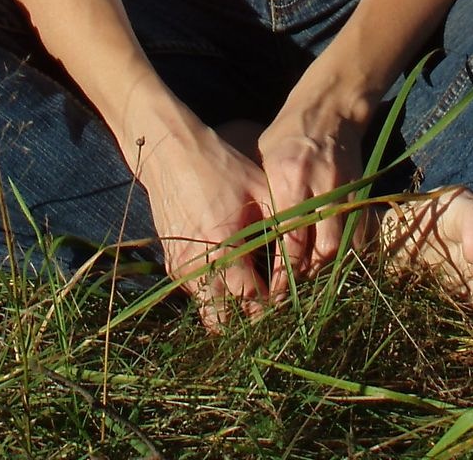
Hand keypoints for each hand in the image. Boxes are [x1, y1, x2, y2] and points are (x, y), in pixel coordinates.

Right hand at [137, 125, 274, 330]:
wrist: (169, 151)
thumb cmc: (219, 166)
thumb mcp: (258, 188)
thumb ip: (280, 224)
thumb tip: (302, 253)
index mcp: (224, 249)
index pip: (253, 300)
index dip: (272, 304)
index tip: (286, 299)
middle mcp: (199, 267)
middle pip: (225, 321)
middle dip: (247, 318)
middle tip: (266, 304)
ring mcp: (180, 268)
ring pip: (207, 312)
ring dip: (228, 309)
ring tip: (249, 292)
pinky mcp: (170, 263)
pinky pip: (194, 295)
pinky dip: (212, 294)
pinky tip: (228, 275)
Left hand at [257, 98, 369, 299]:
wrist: (331, 107)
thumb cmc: (288, 133)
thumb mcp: (265, 158)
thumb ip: (264, 197)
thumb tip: (250, 240)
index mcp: (290, 178)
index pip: (292, 238)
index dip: (285, 272)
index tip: (276, 294)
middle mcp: (320, 187)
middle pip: (323, 250)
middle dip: (309, 277)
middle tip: (295, 295)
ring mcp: (345, 191)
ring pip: (345, 246)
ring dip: (330, 269)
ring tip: (314, 284)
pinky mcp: (362, 194)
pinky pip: (361, 235)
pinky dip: (350, 254)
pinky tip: (336, 264)